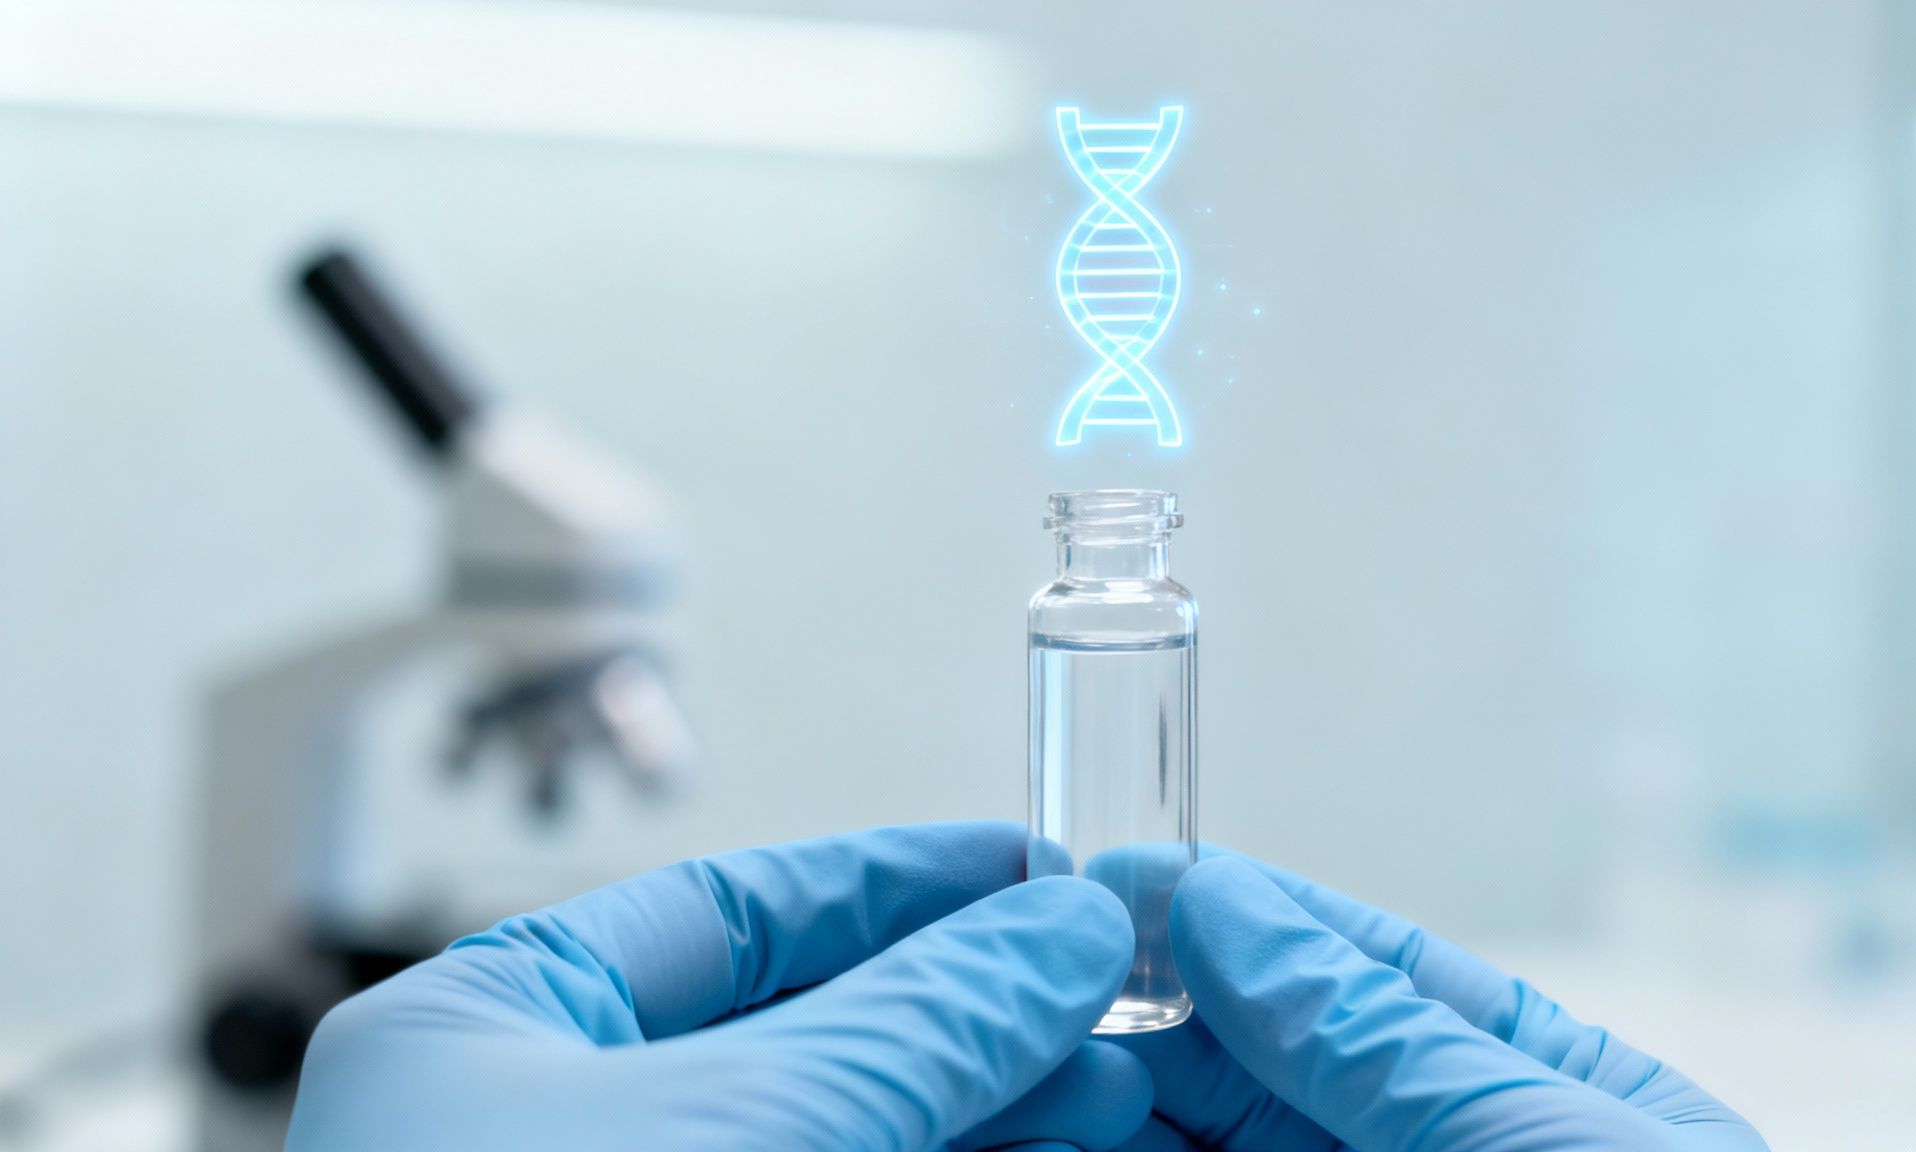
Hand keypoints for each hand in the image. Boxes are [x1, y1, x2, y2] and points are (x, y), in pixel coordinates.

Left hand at [285, 822, 1153, 1151]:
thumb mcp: (741, 1133)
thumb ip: (912, 1026)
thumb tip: (1056, 932)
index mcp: (491, 1038)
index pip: (728, 910)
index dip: (900, 884)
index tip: (1034, 874)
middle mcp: (549, 1132)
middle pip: (805, 1030)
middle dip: (969, 1013)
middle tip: (1102, 993)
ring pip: (841, 1140)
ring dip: (984, 1115)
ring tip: (1114, 1088)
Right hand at [1113, 855, 1767, 1151]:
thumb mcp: (1539, 1138)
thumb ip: (1371, 1036)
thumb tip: (1221, 904)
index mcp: (1556, 1102)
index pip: (1377, 978)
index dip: (1251, 918)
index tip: (1130, 871)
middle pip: (1272, 1068)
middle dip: (1163, 1002)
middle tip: (1050, 948)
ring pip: (1214, 1144)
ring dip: (1122, 1083)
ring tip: (1037, 1028)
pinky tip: (1068, 1124)